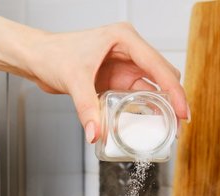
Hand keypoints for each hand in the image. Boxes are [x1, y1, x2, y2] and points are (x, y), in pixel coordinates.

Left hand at [23, 22, 188, 142]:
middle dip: (173, 100)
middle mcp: (129, 50)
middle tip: (178, 126)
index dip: (174, 90)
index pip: (158, 65)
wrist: (36, 58)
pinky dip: (145, 109)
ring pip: (154, 87)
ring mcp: (124, 65)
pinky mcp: (117, 79)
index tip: (183, 111)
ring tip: (169, 129)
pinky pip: (138, 96)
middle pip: (163, 75)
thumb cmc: (53, 54)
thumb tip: (96, 133)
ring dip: (162, 107)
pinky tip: (150, 124)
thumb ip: (86, 108)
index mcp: (124, 39)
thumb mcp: (73, 80)